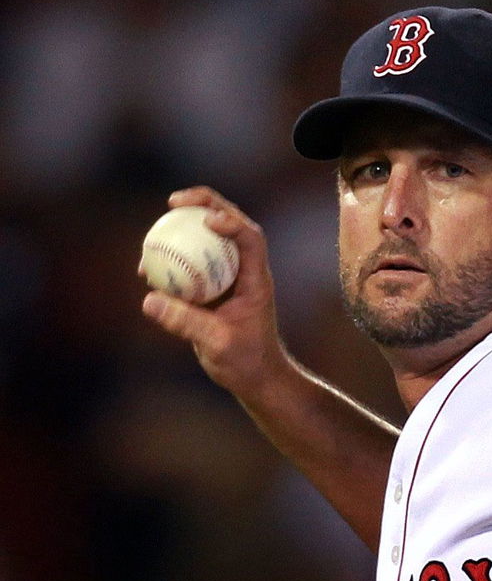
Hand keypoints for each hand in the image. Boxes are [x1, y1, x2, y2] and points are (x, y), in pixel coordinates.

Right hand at [140, 187, 290, 400]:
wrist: (255, 379)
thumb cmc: (246, 363)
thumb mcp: (217, 344)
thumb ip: (186, 322)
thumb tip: (149, 300)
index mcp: (255, 281)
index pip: (250, 239)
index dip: (232, 221)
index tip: (207, 219)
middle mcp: (243, 273)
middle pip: (228, 226)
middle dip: (204, 204)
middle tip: (173, 201)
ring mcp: (227, 279)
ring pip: (207, 242)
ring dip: (183, 229)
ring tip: (155, 229)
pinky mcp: (211, 289)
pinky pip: (189, 265)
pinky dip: (170, 260)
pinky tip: (146, 269)